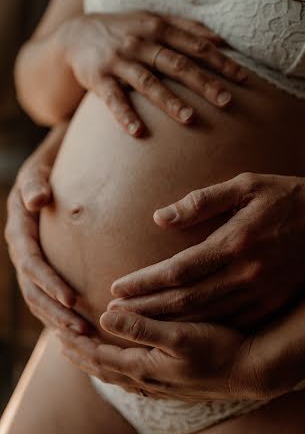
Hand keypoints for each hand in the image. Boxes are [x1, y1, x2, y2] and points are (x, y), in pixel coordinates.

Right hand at [5, 126, 88, 333]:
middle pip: (33, 290)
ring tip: (85, 336)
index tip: (72, 300)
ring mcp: (30, 259)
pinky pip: (47, 293)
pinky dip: (60, 312)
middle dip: (55, 312)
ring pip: (39, 298)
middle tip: (81, 330)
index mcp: (19, 230)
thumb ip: (36, 185)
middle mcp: (21, 249)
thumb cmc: (48, 168)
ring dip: (59, 319)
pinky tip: (80, 327)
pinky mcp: (42, 264)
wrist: (48, 170)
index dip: (49, 283)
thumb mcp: (38, 171)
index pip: (31, 263)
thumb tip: (37, 200)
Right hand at [57, 11, 247, 135]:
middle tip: (226, 102)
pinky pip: (113, 99)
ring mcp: (119, 61)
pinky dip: (125, 115)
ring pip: (148, 82)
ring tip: (189, 119)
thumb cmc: (125, 29)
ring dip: (169, 101)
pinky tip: (138, 132)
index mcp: (158, 27)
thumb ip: (186, 27)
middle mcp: (140, 43)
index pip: (195, 46)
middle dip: (203, 83)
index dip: (220, 62)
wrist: (76, 34)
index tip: (242, 79)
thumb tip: (221, 40)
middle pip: (177, 64)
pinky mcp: (99, 78)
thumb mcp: (153, 19)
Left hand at [58, 311, 269, 401]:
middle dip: (80, 355)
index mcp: (144, 367)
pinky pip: (134, 378)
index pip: (99, 357)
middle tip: (61, 341)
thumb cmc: (218, 348)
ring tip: (84, 353)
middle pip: (103, 369)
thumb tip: (105, 316)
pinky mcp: (172, 383)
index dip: (78, 343)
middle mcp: (148, 380)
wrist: (250, 371)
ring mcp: (160, 385)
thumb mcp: (179, 334)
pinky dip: (117, 368)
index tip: (60, 330)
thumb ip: (141, 326)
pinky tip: (124, 364)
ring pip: (118, 375)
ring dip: (97, 363)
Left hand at [109, 163, 304, 328]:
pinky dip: (203, 329)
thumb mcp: (245, 184)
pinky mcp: (275, 302)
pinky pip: (232, 323)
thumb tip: (160, 218)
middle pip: (187, 300)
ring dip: (169, 323)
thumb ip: (201, 201)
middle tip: (116, 314)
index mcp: (235, 241)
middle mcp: (247, 272)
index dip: (145, 282)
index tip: (117, 288)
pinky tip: (183, 330)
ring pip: (207, 317)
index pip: (179, 269)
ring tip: (139, 325)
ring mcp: (263, 291)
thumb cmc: (285, 193)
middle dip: (147, 309)